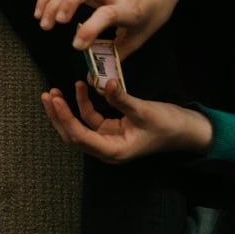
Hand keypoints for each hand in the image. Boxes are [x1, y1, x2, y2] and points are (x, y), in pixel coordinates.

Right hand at [34, 0, 182, 54]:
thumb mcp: (140, 36)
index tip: (77, 46)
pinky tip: (41, 13)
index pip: (107, 14)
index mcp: (129, 8)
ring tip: (44, 25)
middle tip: (56, 24)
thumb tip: (95, 78)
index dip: (90, 29)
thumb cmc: (150, 11)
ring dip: (52, 2)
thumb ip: (116, 56)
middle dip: (68, 3)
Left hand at [41, 80, 211, 163]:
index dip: (66, 118)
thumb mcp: (144, 111)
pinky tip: (80, 88)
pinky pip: (91, 118)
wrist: (187, 131)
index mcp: (114, 150)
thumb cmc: (169, 125)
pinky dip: (83, 104)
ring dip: (67, 110)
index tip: (56, 100)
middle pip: (73, 135)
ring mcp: (108, 140)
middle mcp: (107, 149)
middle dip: (58, 116)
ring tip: (54, 92)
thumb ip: (121, 99)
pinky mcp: (111, 130)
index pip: (81, 136)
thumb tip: (105, 83)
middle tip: (47, 96)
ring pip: (79, 126)